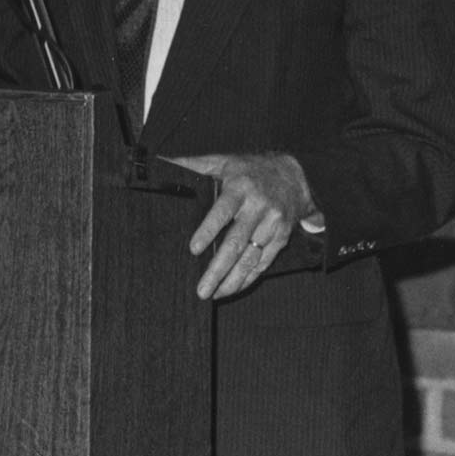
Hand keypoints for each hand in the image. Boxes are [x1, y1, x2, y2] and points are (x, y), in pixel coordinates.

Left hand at [183, 153, 316, 300]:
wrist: (293, 173)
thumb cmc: (248, 169)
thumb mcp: (222, 160)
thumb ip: (194, 165)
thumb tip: (162, 163)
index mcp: (240, 187)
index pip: (222, 211)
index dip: (208, 230)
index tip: (194, 249)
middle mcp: (258, 207)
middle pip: (237, 243)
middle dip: (218, 269)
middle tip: (201, 290)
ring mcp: (272, 224)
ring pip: (251, 258)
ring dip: (232, 280)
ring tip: (213, 295)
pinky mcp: (281, 237)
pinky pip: (264, 262)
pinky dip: (248, 278)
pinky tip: (232, 289)